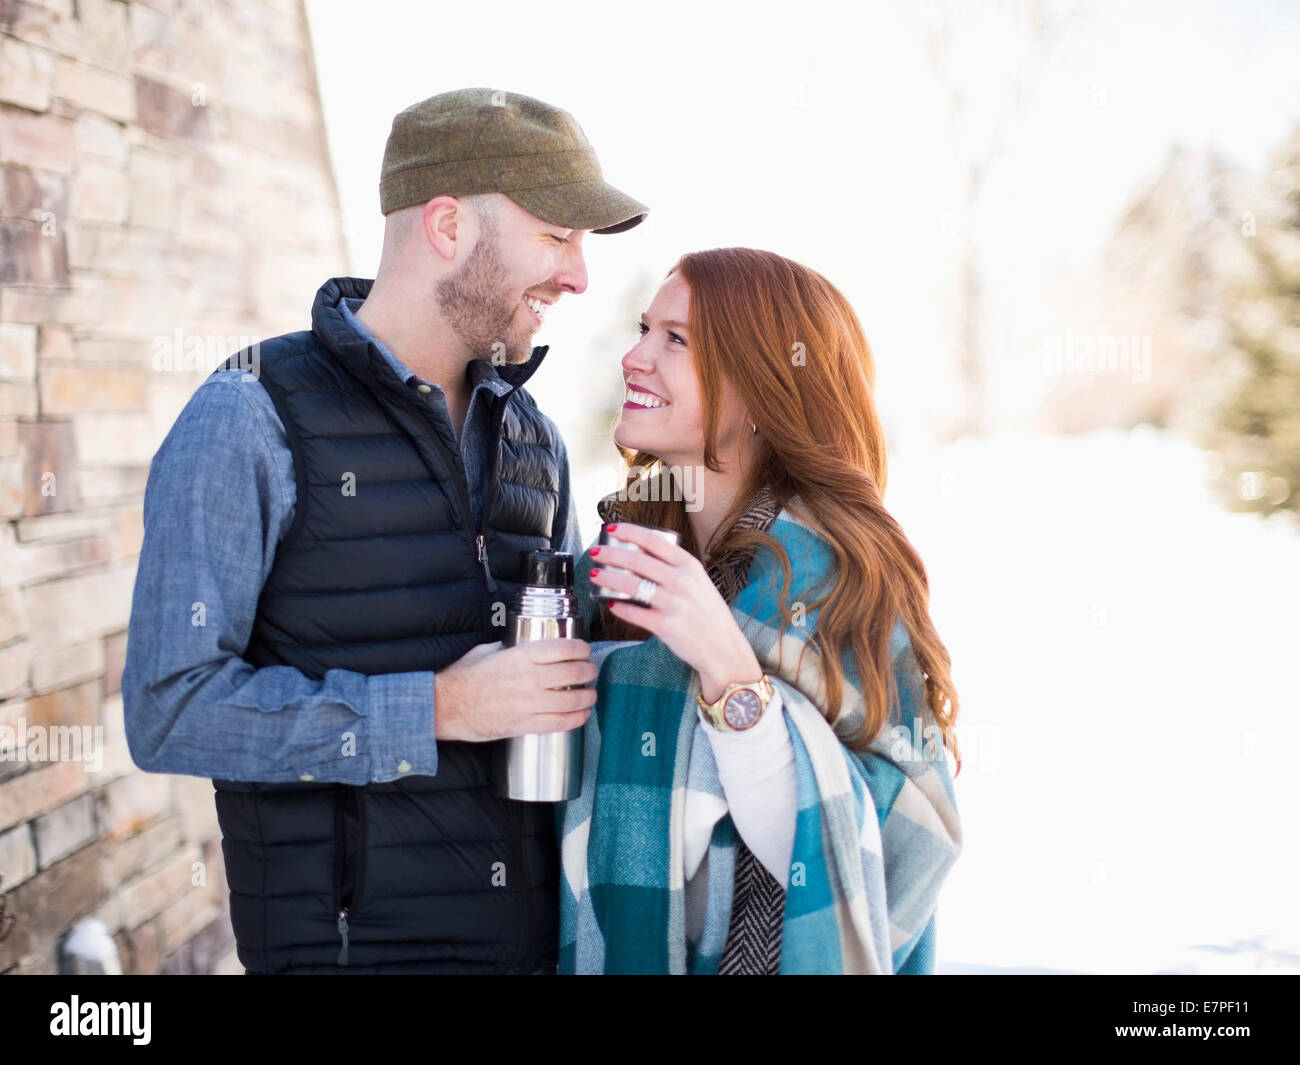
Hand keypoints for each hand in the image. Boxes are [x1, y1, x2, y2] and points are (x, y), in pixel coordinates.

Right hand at [433, 638, 597, 741]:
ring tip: (590, 694)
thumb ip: (512, 648)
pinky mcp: (525, 725)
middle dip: (589, 672)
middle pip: (575, 673)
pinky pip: (560, 723)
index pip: (564, 649)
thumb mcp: (489, 651)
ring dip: (588, 697)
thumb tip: (528, 647)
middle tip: (591, 672)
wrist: (447, 706)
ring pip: (573, 700)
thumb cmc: (465, 677)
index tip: (584, 652)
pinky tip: (581, 715)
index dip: (581, 650)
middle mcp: (529, 678)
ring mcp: (529, 703)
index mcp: (521, 656)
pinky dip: (576, 719)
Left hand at [589, 523, 761, 703]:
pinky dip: (620, 608)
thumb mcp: (698, 582)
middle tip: (596, 551)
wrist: (723, 648)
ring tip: (594, 575)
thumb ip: (675, 569)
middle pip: (637, 560)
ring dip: (608, 578)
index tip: (613, 528)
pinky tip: (610, 604)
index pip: (654, 541)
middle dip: (611, 554)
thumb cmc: (708, 614)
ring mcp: (673, 603)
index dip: (630, 532)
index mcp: (689, 566)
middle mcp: (681, 581)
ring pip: (631, 585)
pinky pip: (635, 613)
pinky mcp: (666, 626)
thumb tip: (641, 557)